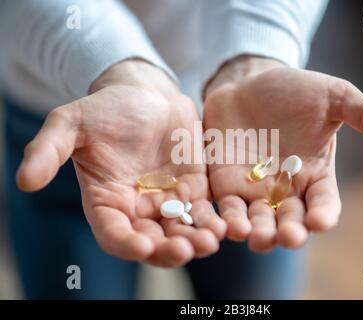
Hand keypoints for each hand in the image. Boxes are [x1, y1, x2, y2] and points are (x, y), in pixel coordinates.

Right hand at [16, 59, 225, 266]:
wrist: (146, 95)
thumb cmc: (106, 109)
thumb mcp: (71, 123)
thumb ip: (48, 150)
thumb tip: (23, 181)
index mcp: (106, 201)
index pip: (113, 233)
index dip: (126, 243)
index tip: (143, 246)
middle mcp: (138, 209)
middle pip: (153, 241)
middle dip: (169, 249)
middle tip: (186, 249)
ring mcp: (168, 202)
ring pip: (183, 231)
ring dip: (197, 239)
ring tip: (211, 240)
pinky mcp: (195, 191)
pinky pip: (206, 212)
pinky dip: (216, 221)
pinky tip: (228, 225)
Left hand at [203, 56, 362, 251]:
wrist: (249, 82)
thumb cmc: (294, 90)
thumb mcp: (334, 97)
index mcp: (315, 175)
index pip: (324, 203)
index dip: (323, 214)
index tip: (320, 222)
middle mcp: (285, 189)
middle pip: (290, 220)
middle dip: (289, 230)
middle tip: (288, 238)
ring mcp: (254, 189)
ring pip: (257, 220)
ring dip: (257, 232)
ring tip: (255, 238)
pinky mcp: (226, 184)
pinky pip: (226, 207)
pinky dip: (227, 218)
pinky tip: (226, 225)